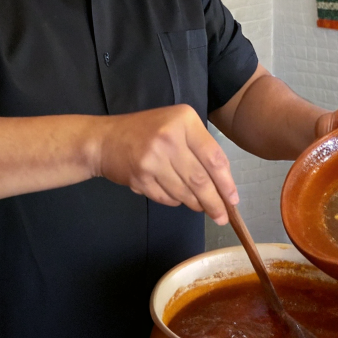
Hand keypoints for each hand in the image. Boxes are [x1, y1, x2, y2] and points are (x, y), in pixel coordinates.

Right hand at [95, 103, 238, 223]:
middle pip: (200, 179)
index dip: (226, 182)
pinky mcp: (140, 177)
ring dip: (196, 204)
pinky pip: (167, 198)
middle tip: (222, 216)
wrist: (105, 140)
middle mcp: (169, 137)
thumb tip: (223, 183)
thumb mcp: (176, 125)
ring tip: (203, 208)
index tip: (232, 199)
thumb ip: (199, 146)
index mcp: (184, 120)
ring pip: (184, 191)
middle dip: (214, 202)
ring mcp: (153, 158)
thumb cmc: (146, 131)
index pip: (213, 157)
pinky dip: (176, 202)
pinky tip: (178, 198)